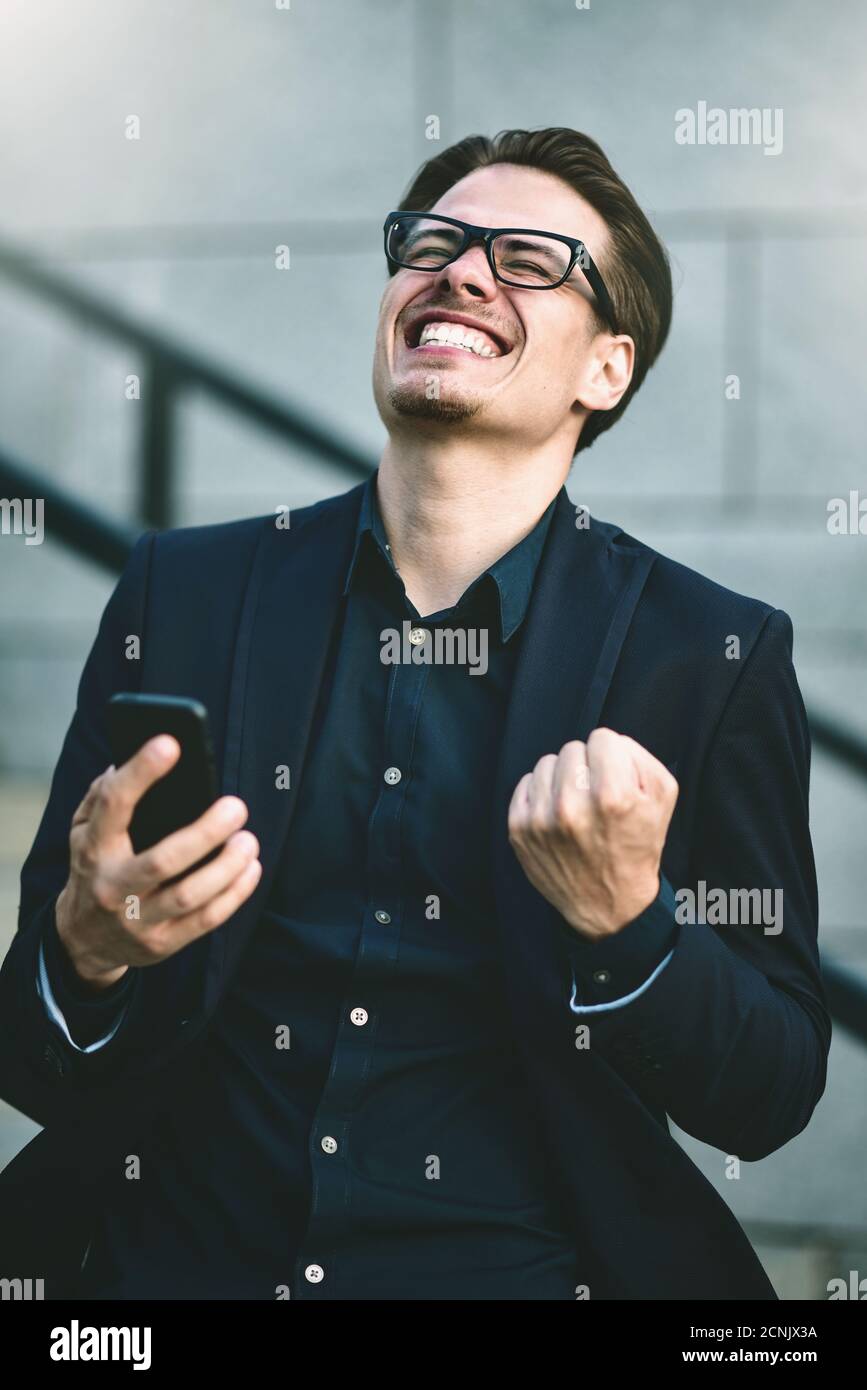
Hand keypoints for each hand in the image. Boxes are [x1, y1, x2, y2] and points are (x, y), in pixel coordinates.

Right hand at [55, 735, 261, 988]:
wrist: (82, 940)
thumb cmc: (94, 868)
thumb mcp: (82, 832)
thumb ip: (100, 797)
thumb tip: (126, 761)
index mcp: (92, 849)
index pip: (114, 805)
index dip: (140, 772)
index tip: (170, 743)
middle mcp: (113, 886)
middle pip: (163, 860)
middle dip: (205, 833)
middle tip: (236, 806)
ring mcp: (138, 919)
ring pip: (188, 895)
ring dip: (226, 867)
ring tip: (248, 840)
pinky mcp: (162, 943)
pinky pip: (206, 921)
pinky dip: (234, 894)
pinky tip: (251, 868)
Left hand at [507, 728, 677, 940]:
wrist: (609, 904)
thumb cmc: (636, 847)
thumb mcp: (662, 800)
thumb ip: (640, 758)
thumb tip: (610, 742)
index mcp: (612, 796)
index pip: (603, 738)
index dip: (612, 756)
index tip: (613, 778)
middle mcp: (572, 806)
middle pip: (572, 748)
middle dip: (586, 766)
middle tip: (595, 794)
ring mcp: (540, 819)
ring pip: (546, 762)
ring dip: (561, 778)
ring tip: (575, 803)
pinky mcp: (518, 829)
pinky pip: (525, 783)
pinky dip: (540, 793)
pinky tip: (556, 813)